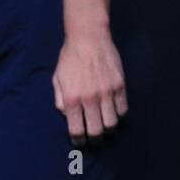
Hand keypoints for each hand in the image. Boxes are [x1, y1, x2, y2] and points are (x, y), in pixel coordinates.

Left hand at [52, 28, 127, 143]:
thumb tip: (66, 115)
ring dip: (108, 128)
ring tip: (104, 126)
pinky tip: (113, 112)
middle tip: (93, 140)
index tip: (79, 142)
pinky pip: (122, 109)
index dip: (78, 139)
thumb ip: (60, 98)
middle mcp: (90, 98)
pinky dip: (118, 114)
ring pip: (112, 123)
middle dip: (94, 139)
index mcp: (72, 98)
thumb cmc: (69, 57)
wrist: (88, 37)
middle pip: (97, 130)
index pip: (76, 129)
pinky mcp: (120, 86)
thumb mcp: (57, 77)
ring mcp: (107, 93)